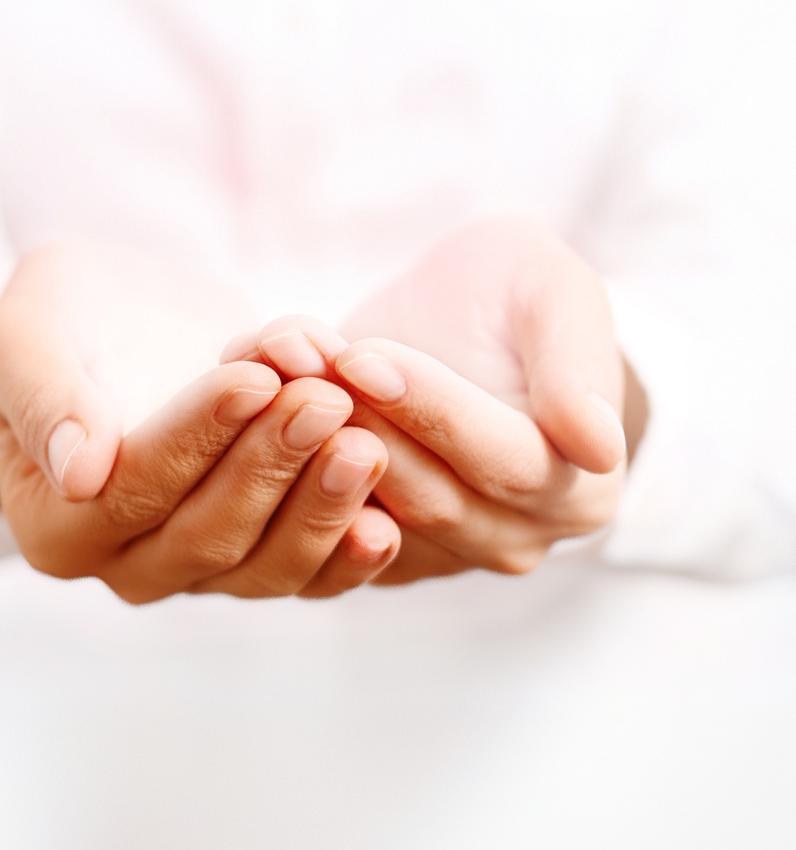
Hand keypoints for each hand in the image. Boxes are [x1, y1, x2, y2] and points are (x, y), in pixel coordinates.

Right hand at [0, 243, 399, 600]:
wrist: (124, 329)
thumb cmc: (65, 324)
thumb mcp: (26, 334)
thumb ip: (43, 398)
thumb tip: (80, 473)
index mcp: (59, 526)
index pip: (134, 490)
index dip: (196, 439)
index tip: (250, 380)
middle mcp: (130, 564)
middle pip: (209, 536)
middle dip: (271, 467)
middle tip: (323, 402)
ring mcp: (203, 568)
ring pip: (269, 566)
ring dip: (322, 509)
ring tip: (363, 443)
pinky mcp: (263, 551)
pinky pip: (312, 573)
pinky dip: (350, 552)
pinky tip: (389, 521)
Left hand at [222, 219, 643, 583]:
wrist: (466, 329)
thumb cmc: (517, 302)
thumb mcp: (557, 297)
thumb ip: (578, 368)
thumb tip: (598, 450)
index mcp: (575, 489)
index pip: (499, 460)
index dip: (428, 409)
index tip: (361, 357)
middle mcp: (510, 536)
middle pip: (424, 496)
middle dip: (356, 423)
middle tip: (298, 361)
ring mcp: (436, 551)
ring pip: (362, 513)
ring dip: (305, 446)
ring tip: (270, 373)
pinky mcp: (372, 545)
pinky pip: (318, 519)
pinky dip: (279, 462)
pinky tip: (251, 399)